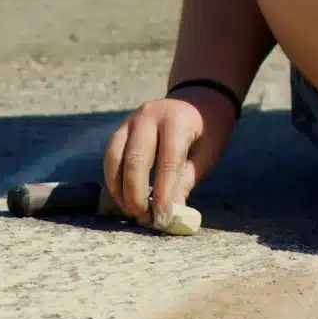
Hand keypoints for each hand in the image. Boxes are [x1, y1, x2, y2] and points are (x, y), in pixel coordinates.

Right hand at [101, 89, 236, 225]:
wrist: (197, 99)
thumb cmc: (206, 131)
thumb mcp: (207, 155)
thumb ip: (186, 181)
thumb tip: (170, 213)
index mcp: (177, 120)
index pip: (168, 162)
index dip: (164, 193)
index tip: (162, 218)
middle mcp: (149, 116)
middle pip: (135, 159)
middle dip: (136, 193)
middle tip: (143, 217)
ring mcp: (131, 120)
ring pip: (115, 157)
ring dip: (119, 188)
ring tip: (131, 211)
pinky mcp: (121, 129)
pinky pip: (110, 156)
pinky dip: (113, 179)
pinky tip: (122, 197)